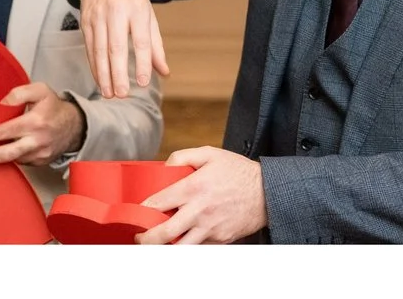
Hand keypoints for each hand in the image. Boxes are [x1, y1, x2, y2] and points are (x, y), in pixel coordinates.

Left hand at [0, 82, 86, 168]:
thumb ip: (19, 93)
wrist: (74, 126)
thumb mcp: (39, 90)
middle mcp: (37, 141)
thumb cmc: (54, 106)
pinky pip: (22, 161)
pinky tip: (4, 149)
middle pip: (9, 154)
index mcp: (35, 122)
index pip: (6, 131)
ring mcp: (40, 155)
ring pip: (15, 159)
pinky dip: (12, 157)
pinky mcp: (41, 162)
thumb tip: (1, 104)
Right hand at [78, 0, 169, 99]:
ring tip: (109, 93)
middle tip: (122, 94)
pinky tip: (99, 79)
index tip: (143, 82)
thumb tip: (164, 73)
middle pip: (116, 46)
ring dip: (103, 73)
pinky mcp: (86, 18)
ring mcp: (98, 15)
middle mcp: (116, 12)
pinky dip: (94, 64)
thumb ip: (155, 45)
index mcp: (137, 10)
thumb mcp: (149, 15)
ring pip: (99, 48)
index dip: (142, 62)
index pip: (140, 40)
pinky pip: (89, 45)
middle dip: (118, 72)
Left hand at [137, 148, 265, 244]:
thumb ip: (183, 156)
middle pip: (167, 232)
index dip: (144, 209)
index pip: (160, 202)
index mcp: (194, 188)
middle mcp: (200, 211)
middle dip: (148, 239)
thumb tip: (165, 165)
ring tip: (156, 246)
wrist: (266, 192)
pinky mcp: (221, 240)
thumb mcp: (209, 153)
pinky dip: (189, 247)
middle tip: (139, 238)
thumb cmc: (236, 171)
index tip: (136, 212)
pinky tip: (181, 243)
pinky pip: (201, 247)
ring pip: (183, 247)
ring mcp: (211, 228)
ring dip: (167, 248)